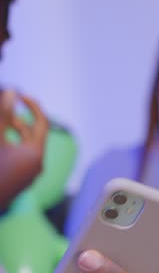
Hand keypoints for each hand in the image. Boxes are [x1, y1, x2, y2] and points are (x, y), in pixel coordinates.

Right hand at [0, 90, 48, 207]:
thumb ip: (4, 115)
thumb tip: (12, 92)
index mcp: (35, 153)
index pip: (41, 122)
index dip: (32, 106)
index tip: (20, 95)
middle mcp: (37, 164)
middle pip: (32, 134)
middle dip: (17, 119)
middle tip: (5, 107)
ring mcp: (30, 174)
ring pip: (25, 146)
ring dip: (14, 132)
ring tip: (4, 124)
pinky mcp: (22, 180)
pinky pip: (21, 157)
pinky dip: (13, 146)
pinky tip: (3, 141)